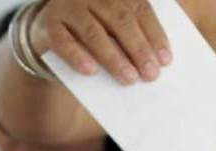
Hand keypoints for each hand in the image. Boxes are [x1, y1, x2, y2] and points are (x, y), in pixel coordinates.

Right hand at [30, 0, 171, 83]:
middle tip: (151, 74)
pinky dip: (77, 57)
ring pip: (94, 32)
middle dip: (138, 49)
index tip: (166, 60)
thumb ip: (131, 37)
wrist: (52, 29)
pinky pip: (64, 42)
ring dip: (114, 58)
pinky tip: (91, 71)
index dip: (155, 35)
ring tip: (129, 78)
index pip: (140, 9)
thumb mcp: (115, 28)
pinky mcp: (49, 24)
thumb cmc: (95, 30)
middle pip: (120, 20)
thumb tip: (154, 64)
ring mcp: (69, 6)